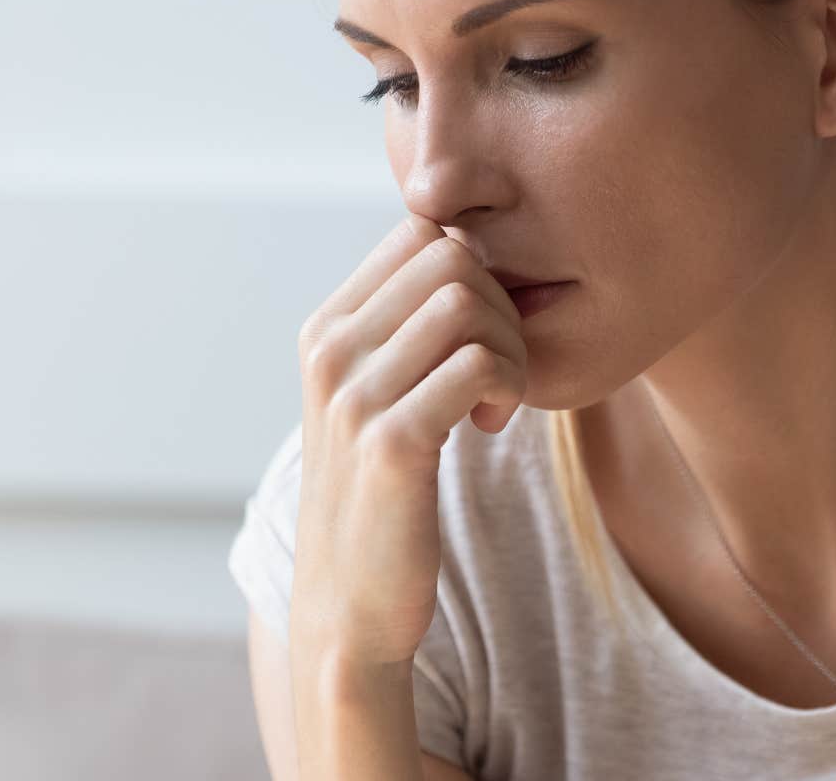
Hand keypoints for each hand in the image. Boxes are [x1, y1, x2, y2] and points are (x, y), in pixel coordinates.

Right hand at [289, 212, 527, 668]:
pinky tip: (492, 425)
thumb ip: (403, 329)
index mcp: (326, 328)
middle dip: (501, 302)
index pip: (418, 231)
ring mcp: (354, 396)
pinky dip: (508, 386)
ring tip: (498, 399)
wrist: (349, 604)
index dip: (475, 268)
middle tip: (501, 369)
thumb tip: (466, 250)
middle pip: (449, 254)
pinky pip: (478, 364)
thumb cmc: (380, 494)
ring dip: (509, 346)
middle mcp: (330, 350)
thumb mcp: (373, 396)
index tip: (479, 334)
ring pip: (467, 300)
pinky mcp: (393, 444)